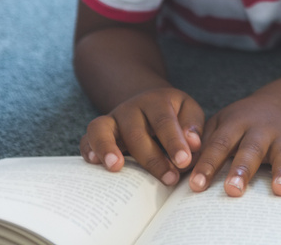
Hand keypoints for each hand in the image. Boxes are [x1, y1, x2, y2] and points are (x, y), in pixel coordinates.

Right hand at [80, 86, 203, 185]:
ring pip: (102, 128)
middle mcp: (131, 108)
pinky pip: (87, 138)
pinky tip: (94, 163)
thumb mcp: (189, 111)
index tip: (184, 161)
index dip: (174, 142)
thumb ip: (193, 126)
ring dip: (108, 147)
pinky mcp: (99, 132)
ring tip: (116, 167)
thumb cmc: (175, 114)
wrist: (150, 104)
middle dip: (153, 158)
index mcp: (157, 101)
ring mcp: (112, 119)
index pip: (164, 120)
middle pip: (136, 131)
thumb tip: (193, 145)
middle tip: (169, 178)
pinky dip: (88, 149)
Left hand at [189, 94, 280, 197]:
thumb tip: (181, 166)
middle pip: (251, 149)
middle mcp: (261, 128)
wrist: (277, 103)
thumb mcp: (219, 123)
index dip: (207, 165)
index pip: (219, 144)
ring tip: (280, 190)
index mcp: (236, 123)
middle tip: (233, 190)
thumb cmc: (241, 122)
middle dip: (242, 170)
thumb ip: (203, 143)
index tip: (196, 185)